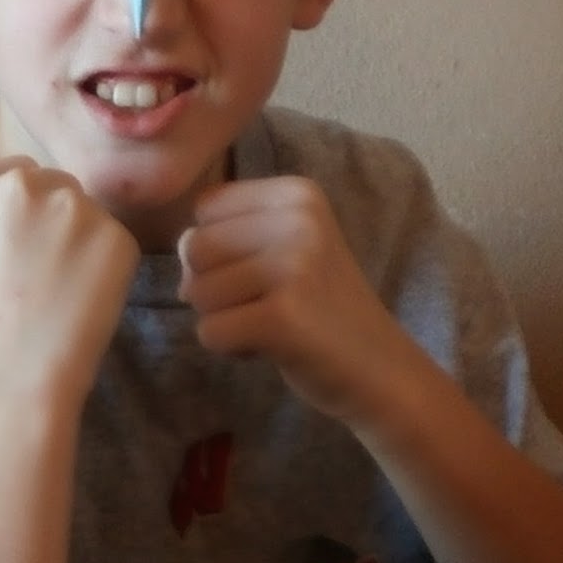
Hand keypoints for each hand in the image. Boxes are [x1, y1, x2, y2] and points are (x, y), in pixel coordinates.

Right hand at [0, 157, 139, 404]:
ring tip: (66, 285)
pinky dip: (109, 263)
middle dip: (55, 216)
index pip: (15, 172)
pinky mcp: (116, 232)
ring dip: (84, 236)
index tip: (24, 240)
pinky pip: (116, 239)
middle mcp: (23, 183)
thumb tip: (10, 204)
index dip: (25, 208)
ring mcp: (73, 205)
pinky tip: (88, 295)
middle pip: (55, 183)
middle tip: (47, 267)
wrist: (16, 372)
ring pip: (88, 210)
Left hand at [178, 175, 410, 424]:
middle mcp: (298, 219)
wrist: (380, 370)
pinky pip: (210, 331)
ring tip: (274, 322)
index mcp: (297, 193)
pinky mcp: (282, 317)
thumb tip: (181, 255)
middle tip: (268, 303)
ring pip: (196, 291)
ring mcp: (293, 266)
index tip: (266, 271)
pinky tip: (274, 346)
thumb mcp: (284, 247)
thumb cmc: (321, 308)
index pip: (204, 208)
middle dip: (215, 287)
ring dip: (225, 319)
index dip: (218, 248)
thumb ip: (226, 233)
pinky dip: (231, 348)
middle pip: (194, 248)